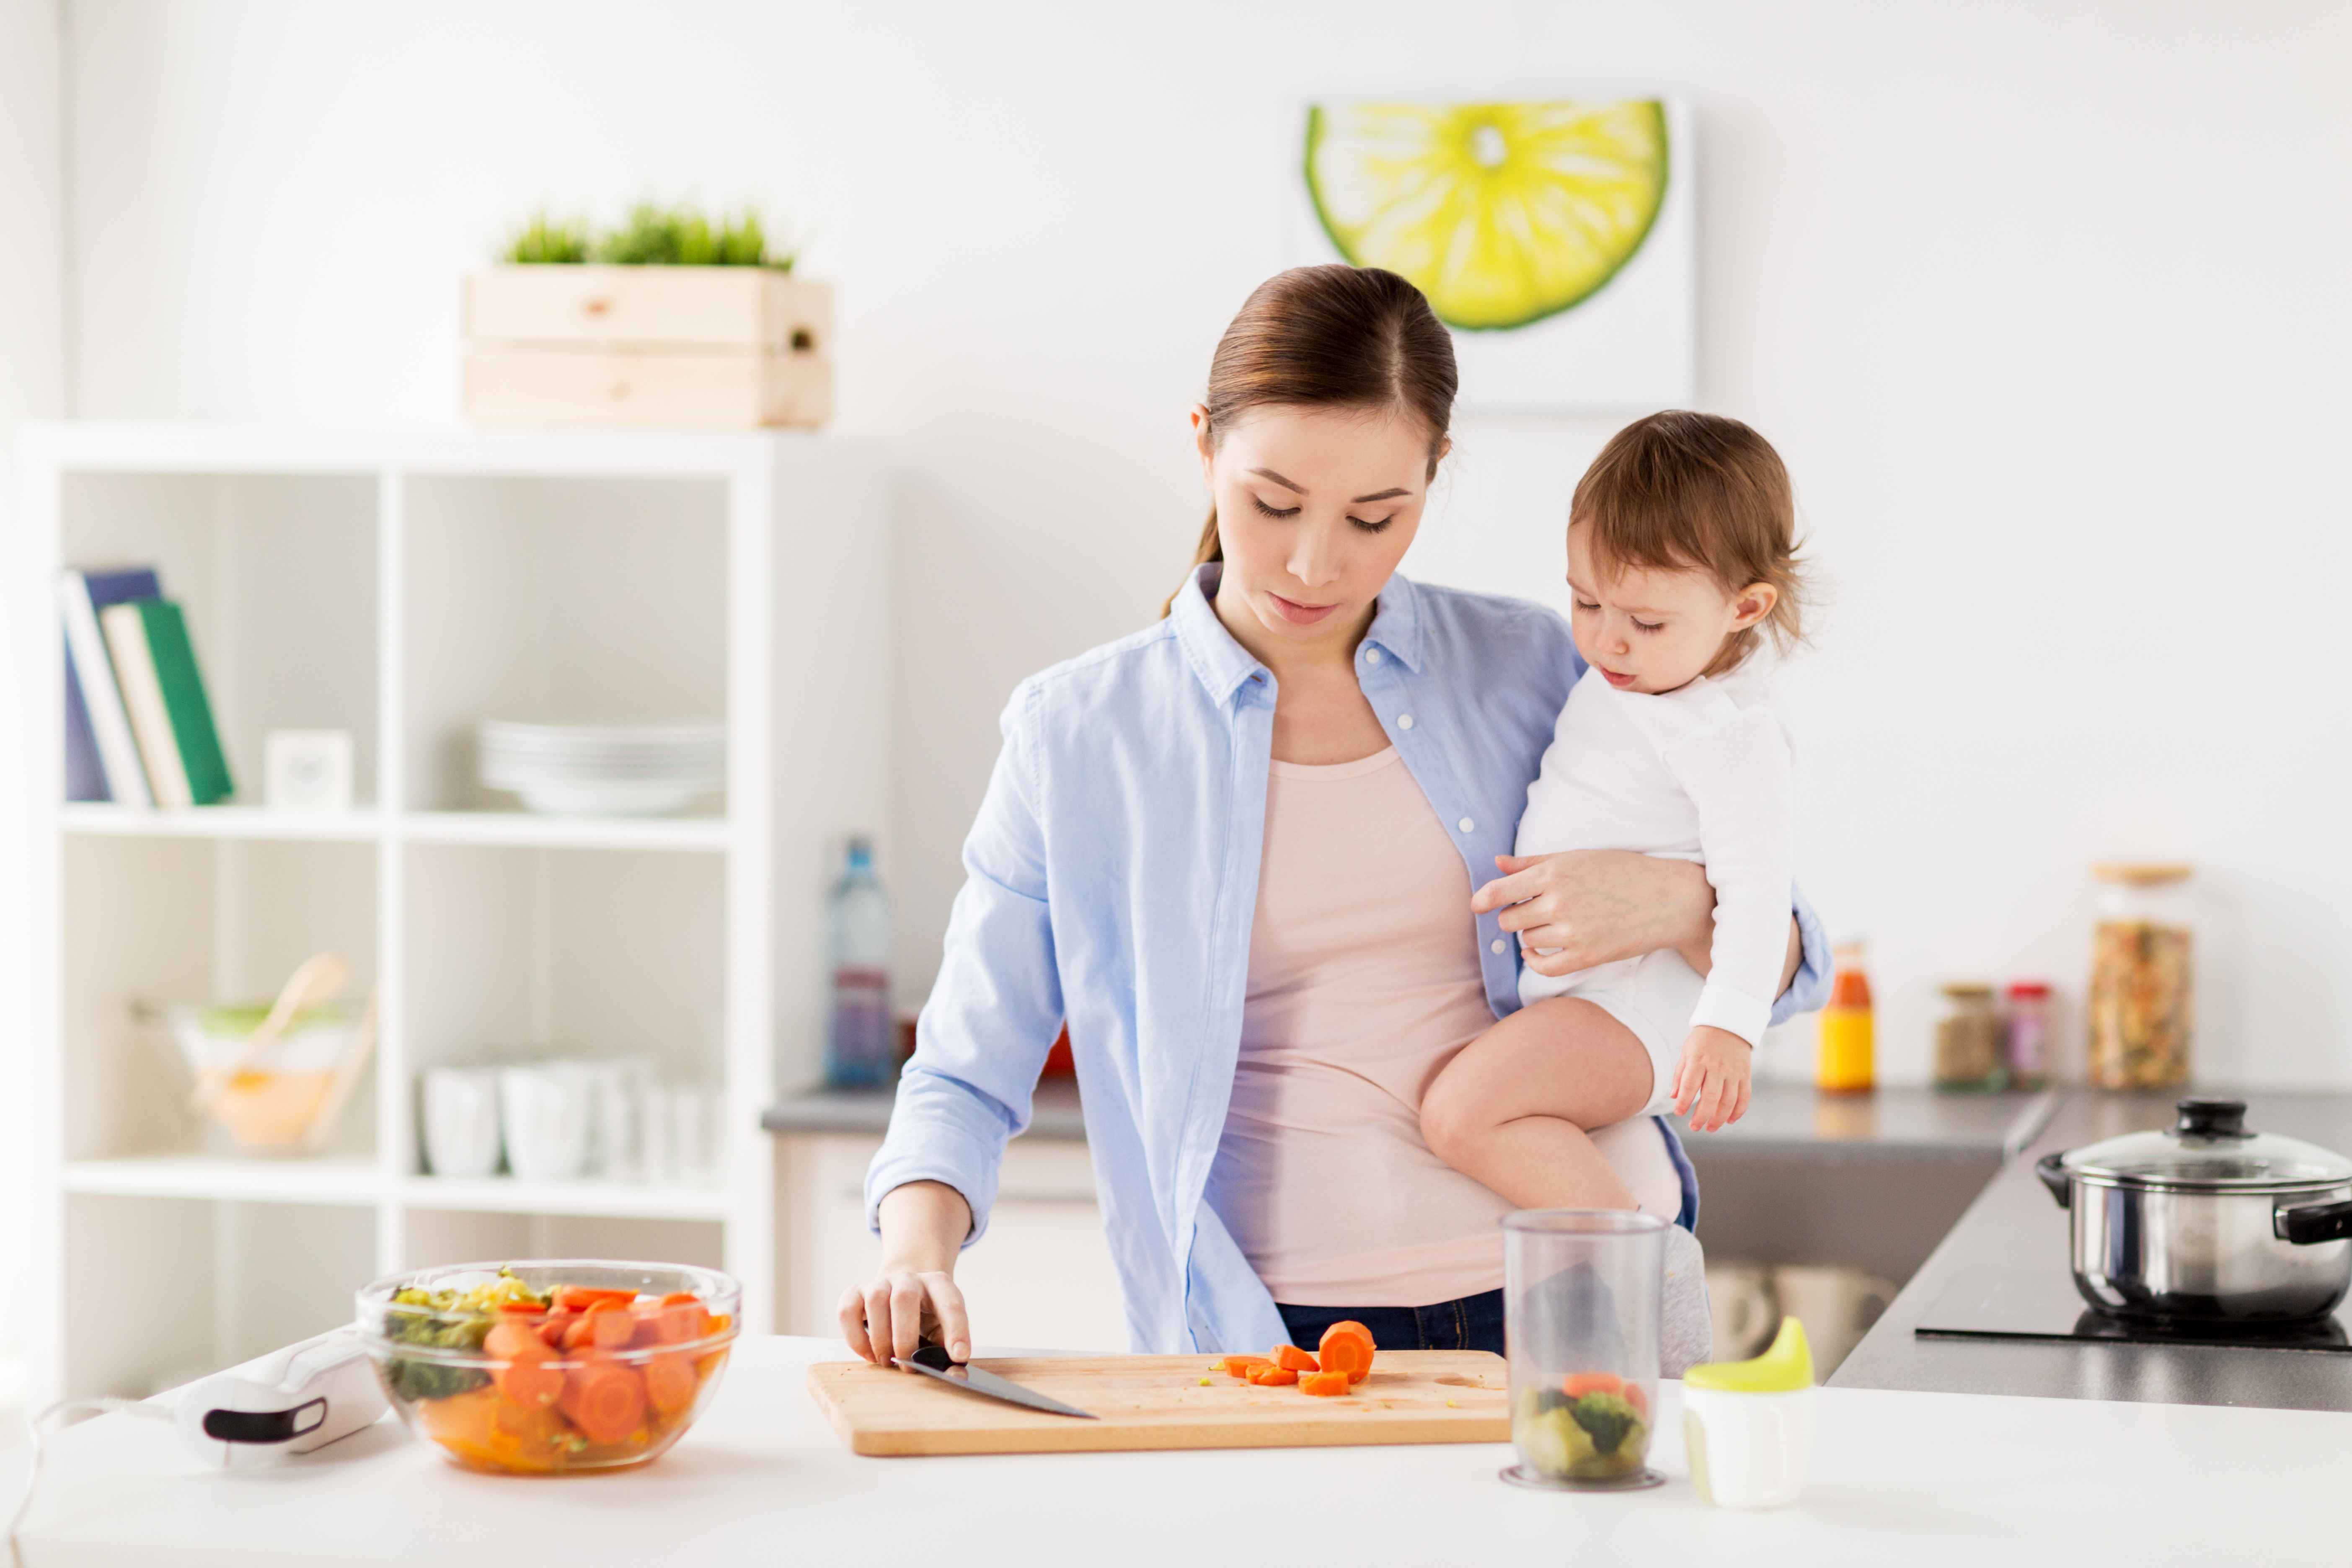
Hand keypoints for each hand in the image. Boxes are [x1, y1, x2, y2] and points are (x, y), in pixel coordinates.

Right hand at [840, 1260, 970, 1366]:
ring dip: (880, 1338)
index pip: (951, 1303)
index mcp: (937, 1284)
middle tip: (907, 1365)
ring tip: (887, 1361)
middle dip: (905, 1338)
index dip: (957, 1330)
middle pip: (904, 1298)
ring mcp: (880, 1282)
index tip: (960, 1356)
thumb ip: (949, 1351)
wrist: (901, 1291)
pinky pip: (847, 1311)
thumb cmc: (924, 1317)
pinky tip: (869, 1354)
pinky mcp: (855, 1293)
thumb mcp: (942, 1329)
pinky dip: (856, 1338)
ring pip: (876, 1301)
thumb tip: (954, 1375)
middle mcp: (909, 1278)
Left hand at [1469, 852, 1714, 978]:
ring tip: (1552, 922)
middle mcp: (1559, 902)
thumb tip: (1497, 863)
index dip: (1483, 899)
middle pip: (1510, 919)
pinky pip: (1543, 966)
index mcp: (1554, 873)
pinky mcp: (1585, 956)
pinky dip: (1534, 961)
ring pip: (1527, 940)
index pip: (1500, 891)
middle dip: (1514, 915)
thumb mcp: (1577, 857)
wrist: (1667, 900)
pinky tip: (1536, 952)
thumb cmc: (1622, 871)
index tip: (1476, 905)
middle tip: (1532, 908)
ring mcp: (1572, 932)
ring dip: (1531, 934)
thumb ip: (1533, 862)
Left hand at [1672, 1026, 1752, 1132]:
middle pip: (1711, 1097)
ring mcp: (1733, 1071)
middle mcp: (1717, 1066)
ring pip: (1729, 1100)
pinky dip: (1739, 1111)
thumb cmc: (1702, 1040)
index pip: (1690, 1084)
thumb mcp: (1686, 1052)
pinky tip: (1730, 1120)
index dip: (1684, 1101)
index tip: (1679, 1113)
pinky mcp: (1745, 1074)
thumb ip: (1680, 1074)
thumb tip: (1673, 1096)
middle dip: (1702, 1116)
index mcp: (1699, 1059)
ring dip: (1720, 1118)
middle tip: (1695, 1127)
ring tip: (1711, 1127)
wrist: (1728, 1024)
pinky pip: (1744, 1096)